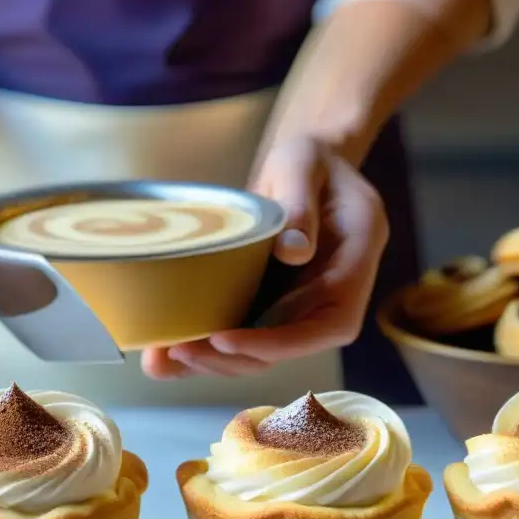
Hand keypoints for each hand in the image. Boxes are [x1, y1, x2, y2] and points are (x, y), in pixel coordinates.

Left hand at [142, 137, 388, 378]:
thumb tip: (293, 251)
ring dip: (214, 361)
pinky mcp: (274, 306)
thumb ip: (301, 202)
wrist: (304, 165)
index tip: (227, 339)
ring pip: (265, 351)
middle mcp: (333, 294)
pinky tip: (164, 357)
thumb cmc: (309, 158)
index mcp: (356, 261)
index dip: (281, 342)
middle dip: (235, 358)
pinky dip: (206, 349)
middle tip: (180, 351)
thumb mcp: (303, 164)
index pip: (330, 324)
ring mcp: (302, 305)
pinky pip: (245, 336)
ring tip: (163, 358)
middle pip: (291, 347)